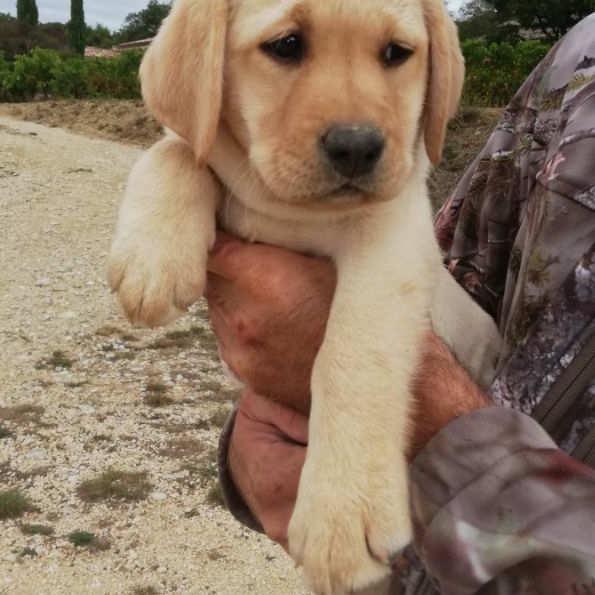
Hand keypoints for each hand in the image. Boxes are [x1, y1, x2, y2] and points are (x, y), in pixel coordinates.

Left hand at [213, 236, 490, 545]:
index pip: (214, 244)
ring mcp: (240, 348)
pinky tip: (274, 314)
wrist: (384, 385)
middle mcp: (244, 316)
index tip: (234, 217)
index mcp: (265, 280)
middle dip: (227, 258)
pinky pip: (226, 332)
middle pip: (211, 273)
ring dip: (233, 290)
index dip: (220, 228)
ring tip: (269, 283)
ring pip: (216, 303)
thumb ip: (291, 235)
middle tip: (254, 246)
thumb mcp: (335, 257)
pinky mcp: (243, 370)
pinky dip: (241, 319)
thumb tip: (260, 209)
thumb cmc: (370, 308)